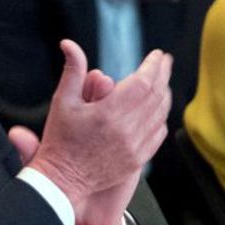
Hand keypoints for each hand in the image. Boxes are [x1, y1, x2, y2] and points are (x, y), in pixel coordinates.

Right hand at [25, 42, 160, 215]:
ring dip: (164, 95)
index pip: (142, 82)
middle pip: (156, 96)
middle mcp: (126, 130)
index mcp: (108, 113)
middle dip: (163, 75)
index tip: (156, 55)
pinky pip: (158, 135)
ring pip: (160, 114)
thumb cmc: (59, 142)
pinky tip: (157, 110)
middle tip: (164, 62)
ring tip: (162, 82)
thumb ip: (72, 70)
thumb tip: (69, 45)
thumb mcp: (62, 101)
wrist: (62, 180)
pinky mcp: (137, 159)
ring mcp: (134, 147)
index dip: (152, 66)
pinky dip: (161, 118)